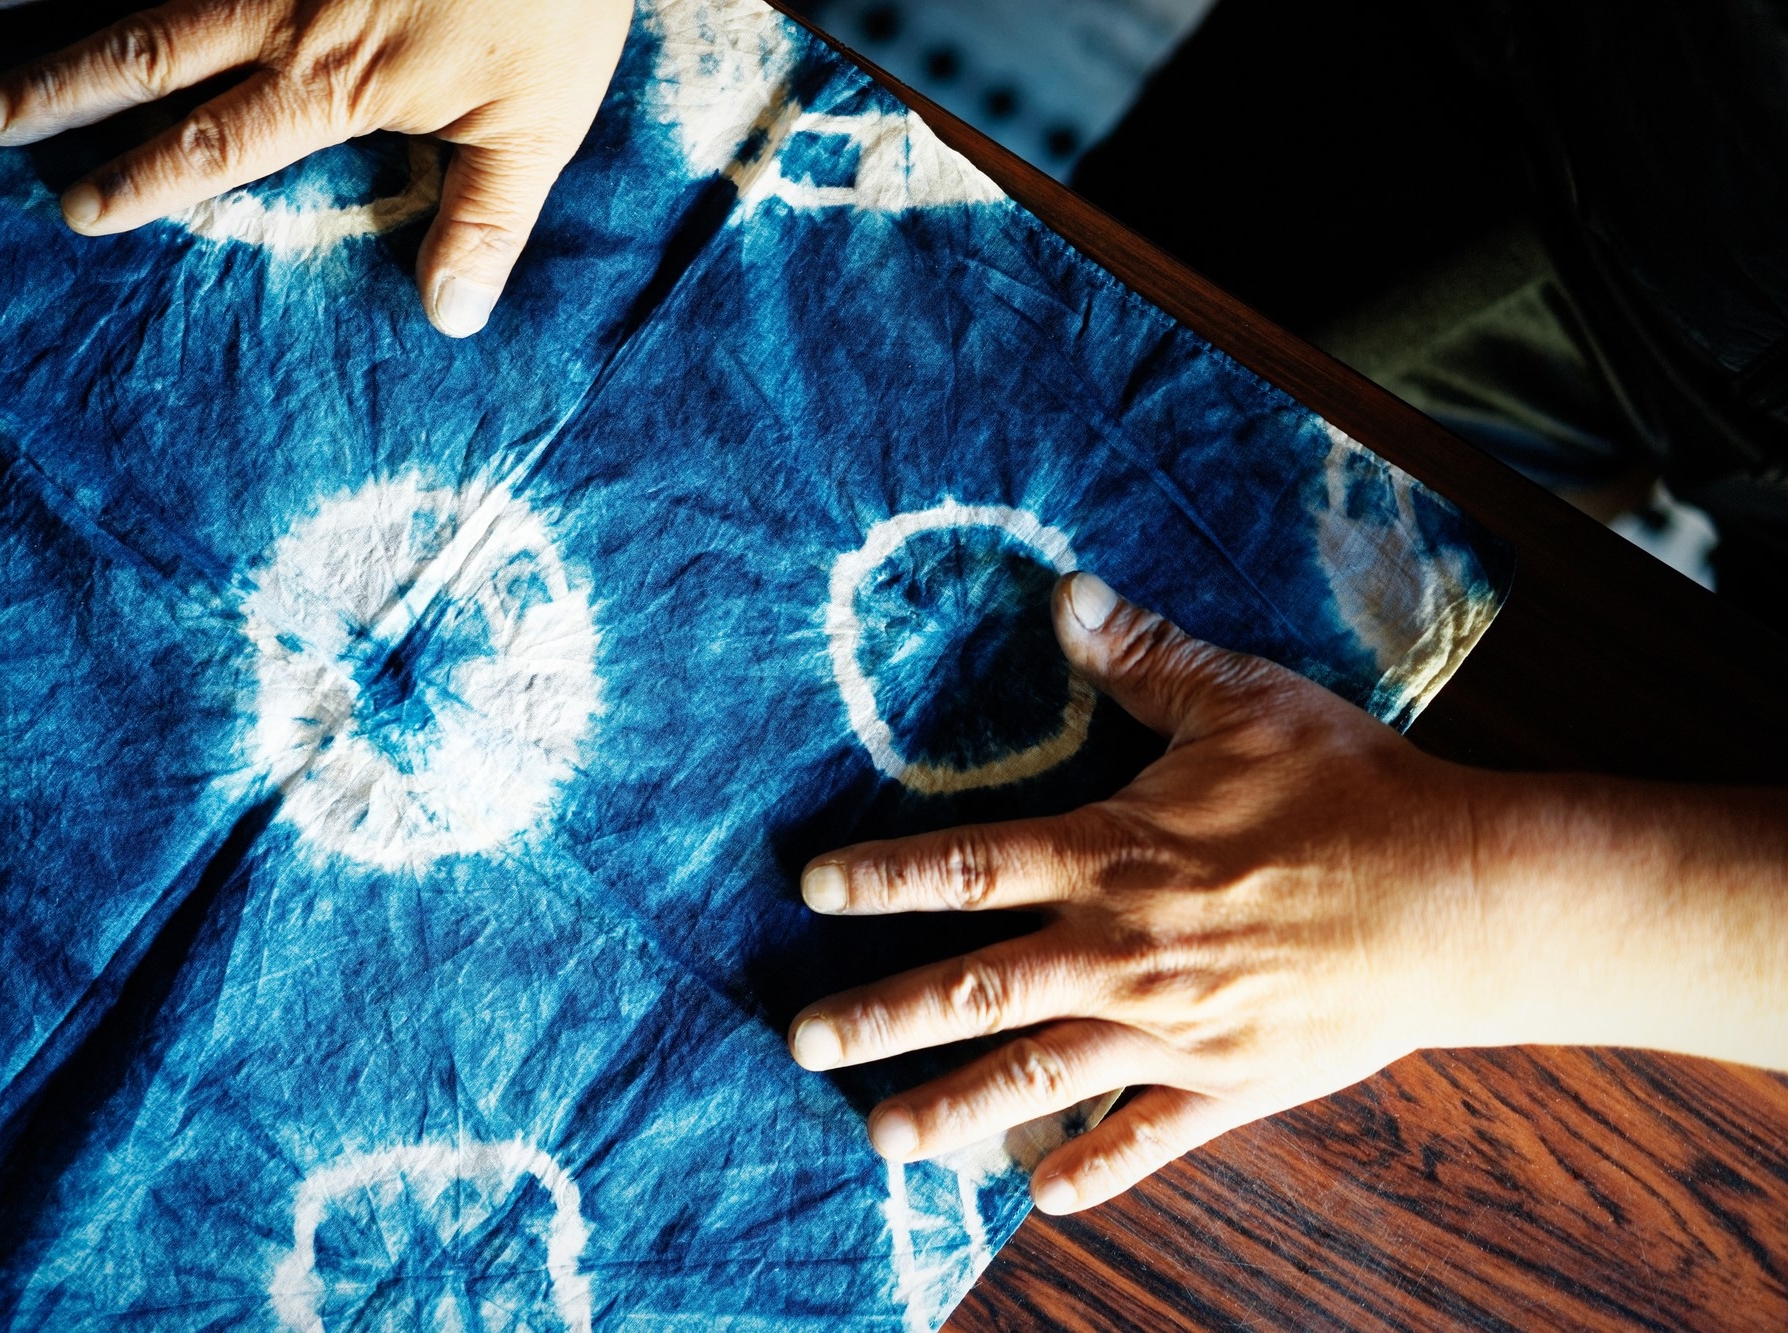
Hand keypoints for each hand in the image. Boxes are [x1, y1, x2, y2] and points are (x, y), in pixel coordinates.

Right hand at [0, 0, 632, 335]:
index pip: (217, 142)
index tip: (81, 208)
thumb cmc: (558, 3)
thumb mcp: (539, 125)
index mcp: (338, 78)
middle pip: (148, 50)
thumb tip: (449, 318)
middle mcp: (287, 5)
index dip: (142, 178)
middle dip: (63, 88)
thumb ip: (485, 221)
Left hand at [788, 571, 1510, 1213]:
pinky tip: (1040, 1198)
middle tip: (801, 1041)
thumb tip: (1063, 593)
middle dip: (880, 1018)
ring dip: (952, 1110)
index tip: (811, 891)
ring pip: (1037, 1079)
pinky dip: (1094, 1169)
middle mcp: (1123, 951)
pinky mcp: (1230, 1084)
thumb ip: (1144, 656)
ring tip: (881, 1140)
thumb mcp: (1244, 700)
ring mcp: (1171, 1031)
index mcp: (1115, 854)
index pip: (969, 866)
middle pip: (975, 989)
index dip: (882, 877)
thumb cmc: (1352, 788)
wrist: (1464, 898)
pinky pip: (1148, 1141)